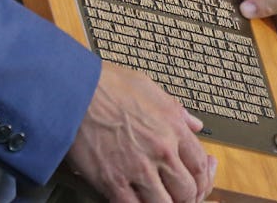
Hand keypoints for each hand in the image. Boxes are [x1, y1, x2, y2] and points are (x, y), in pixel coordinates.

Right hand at [66, 61, 216, 201]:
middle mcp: (160, 150)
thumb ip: (175, 109)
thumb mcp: (147, 86)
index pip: (200, 165)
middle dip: (185, 196)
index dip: (203, 178)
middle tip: (177, 194)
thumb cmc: (106, 84)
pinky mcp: (113, 182)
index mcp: (172, 126)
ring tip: (157, 198)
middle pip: (187, 191)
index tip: (198, 180)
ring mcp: (138, 168)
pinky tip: (136, 201)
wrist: (73, 91)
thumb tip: (195, 124)